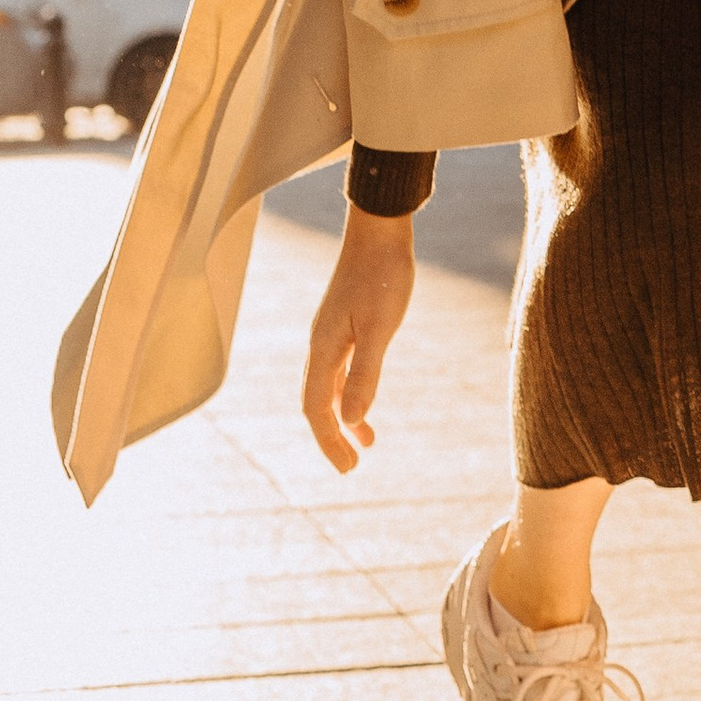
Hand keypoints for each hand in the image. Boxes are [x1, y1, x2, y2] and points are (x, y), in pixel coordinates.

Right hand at [302, 210, 416, 474]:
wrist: (380, 232)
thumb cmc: (383, 276)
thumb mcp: (380, 328)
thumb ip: (366, 373)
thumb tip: (353, 419)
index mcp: (323, 349)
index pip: (318, 408)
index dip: (329, 441)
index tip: (349, 468)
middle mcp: (320, 345)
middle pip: (317, 403)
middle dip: (330, 437)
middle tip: (351, 466)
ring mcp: (331, 335)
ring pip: (328, 388)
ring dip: (342, 418)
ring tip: (365, 442)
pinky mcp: (344, 326)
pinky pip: (338, 371)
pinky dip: (349, 394)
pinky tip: (365, 401)